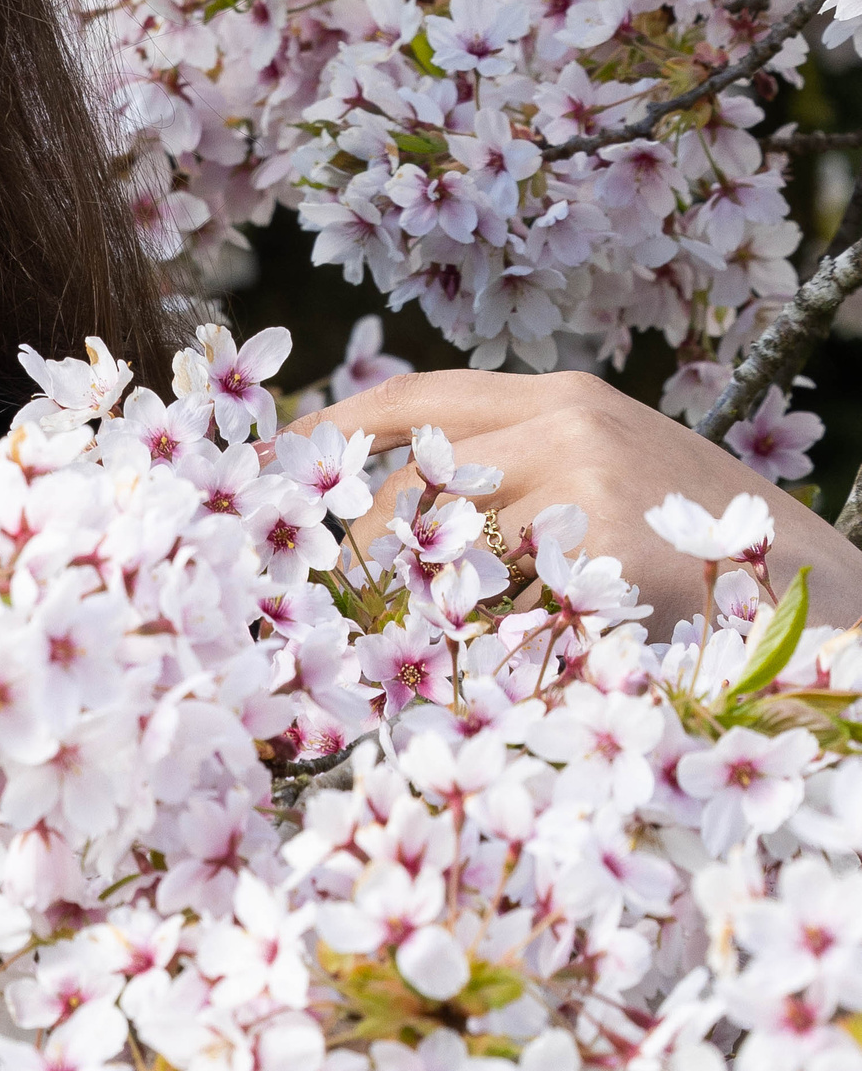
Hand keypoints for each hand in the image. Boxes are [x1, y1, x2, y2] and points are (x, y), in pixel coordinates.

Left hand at [303, 368, 861, 633]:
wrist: (830, 591)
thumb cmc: (708, 550)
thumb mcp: (617, 476)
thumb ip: (524, 474)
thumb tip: (392, 517)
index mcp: (564, 397)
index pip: (417, 397)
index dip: (331, 429)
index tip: (265, 465)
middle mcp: (565, 422)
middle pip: (408, 483)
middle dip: (355, 551)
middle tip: (317, 603)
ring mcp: (583, 480)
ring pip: (444, 551)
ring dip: (409, 610)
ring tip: (395, 648)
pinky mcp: (601, 549)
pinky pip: (501, 608)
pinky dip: (477, 646)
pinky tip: (482, 674)